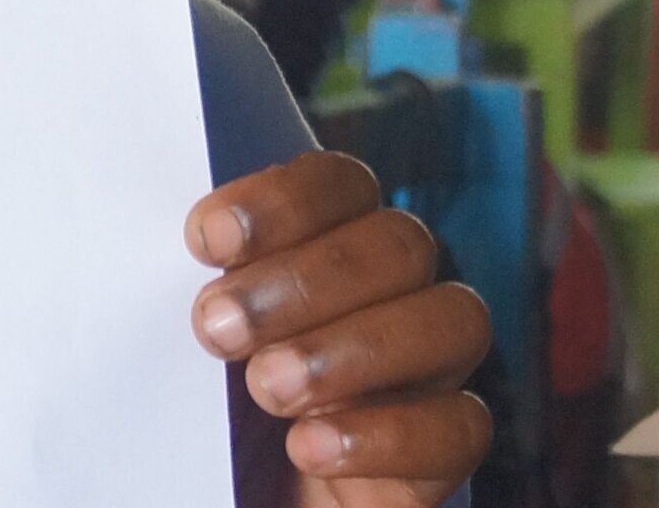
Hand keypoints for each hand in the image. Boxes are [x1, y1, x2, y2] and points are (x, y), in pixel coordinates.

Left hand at [189, 152, 490, 505]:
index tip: (205, 241)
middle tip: (218, 326)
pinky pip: (461, 426)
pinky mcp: (448, 446)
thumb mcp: (203, 326)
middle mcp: (400, 286)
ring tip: (264, 387)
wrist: (230, 485)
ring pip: (452, 320)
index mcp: (337, 234)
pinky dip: (382, 434)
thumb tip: (198, 246)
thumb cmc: (207, 389)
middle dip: (303, 281)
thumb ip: (212, 279)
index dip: (281, 200)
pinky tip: (308, 447)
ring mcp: (433, 363)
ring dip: (348, 349)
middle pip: (401, 244)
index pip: (343, 181)